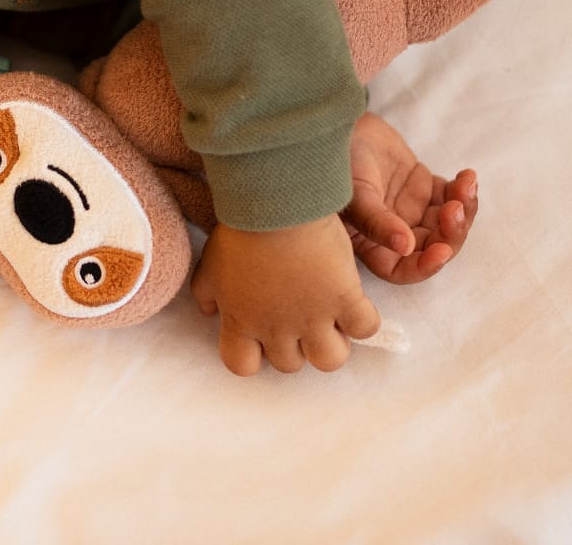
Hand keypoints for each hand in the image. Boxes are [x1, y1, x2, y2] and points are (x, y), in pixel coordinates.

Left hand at [191, 216, 379, 376]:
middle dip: (294, 346)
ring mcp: (314, 318)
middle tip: (298, 317)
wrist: (275, 206)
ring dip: (331, 345)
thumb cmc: (239, 231)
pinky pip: (364, 328)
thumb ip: (206, 293)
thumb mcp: (210, 264)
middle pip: (289, 365)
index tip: (259, 335)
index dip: (252, 354)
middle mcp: (277, 329)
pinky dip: (363, 320)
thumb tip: (210, 313)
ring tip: (330, 320)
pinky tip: (353, 301)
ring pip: (330, 360)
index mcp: (242, 322)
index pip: (242, 365)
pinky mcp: (345, 299)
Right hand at [343, 112, 477, 284]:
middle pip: (431, 246)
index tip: (442, 251)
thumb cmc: (339, 162)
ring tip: (466, 186)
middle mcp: (392, 232)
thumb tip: (405, 247)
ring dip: (463, 210)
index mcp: (370, 243)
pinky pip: (451, 197)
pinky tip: (466, 177)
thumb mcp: (354, 194)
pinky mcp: (423, 187)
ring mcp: (410, 210)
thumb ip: (377, 223)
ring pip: (447, 223)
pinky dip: (464, 191)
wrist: (344, 123)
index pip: (401, 269)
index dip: (424, 267)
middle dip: (451, 232)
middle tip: (456, 209)